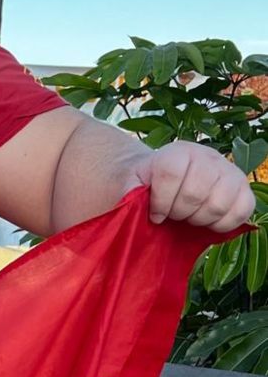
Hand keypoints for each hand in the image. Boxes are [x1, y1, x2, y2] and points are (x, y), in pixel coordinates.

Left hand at [136, 141, 255, 231]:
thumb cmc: (152, 181)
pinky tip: (206, 221)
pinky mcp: (246, 190)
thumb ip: (131, 190)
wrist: (173, 177)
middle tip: (173, 215)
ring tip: (188, 216)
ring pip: (217, 205)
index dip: (161, 201)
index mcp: (179, 151)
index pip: (170, 174)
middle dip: (179, 213)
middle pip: (194, 193)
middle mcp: (208, 156)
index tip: (155, 214)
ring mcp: (231, 172)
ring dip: (198, 220)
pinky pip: (241, 213)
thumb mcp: (135, 181)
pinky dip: (221, 225)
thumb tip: (134, 201)